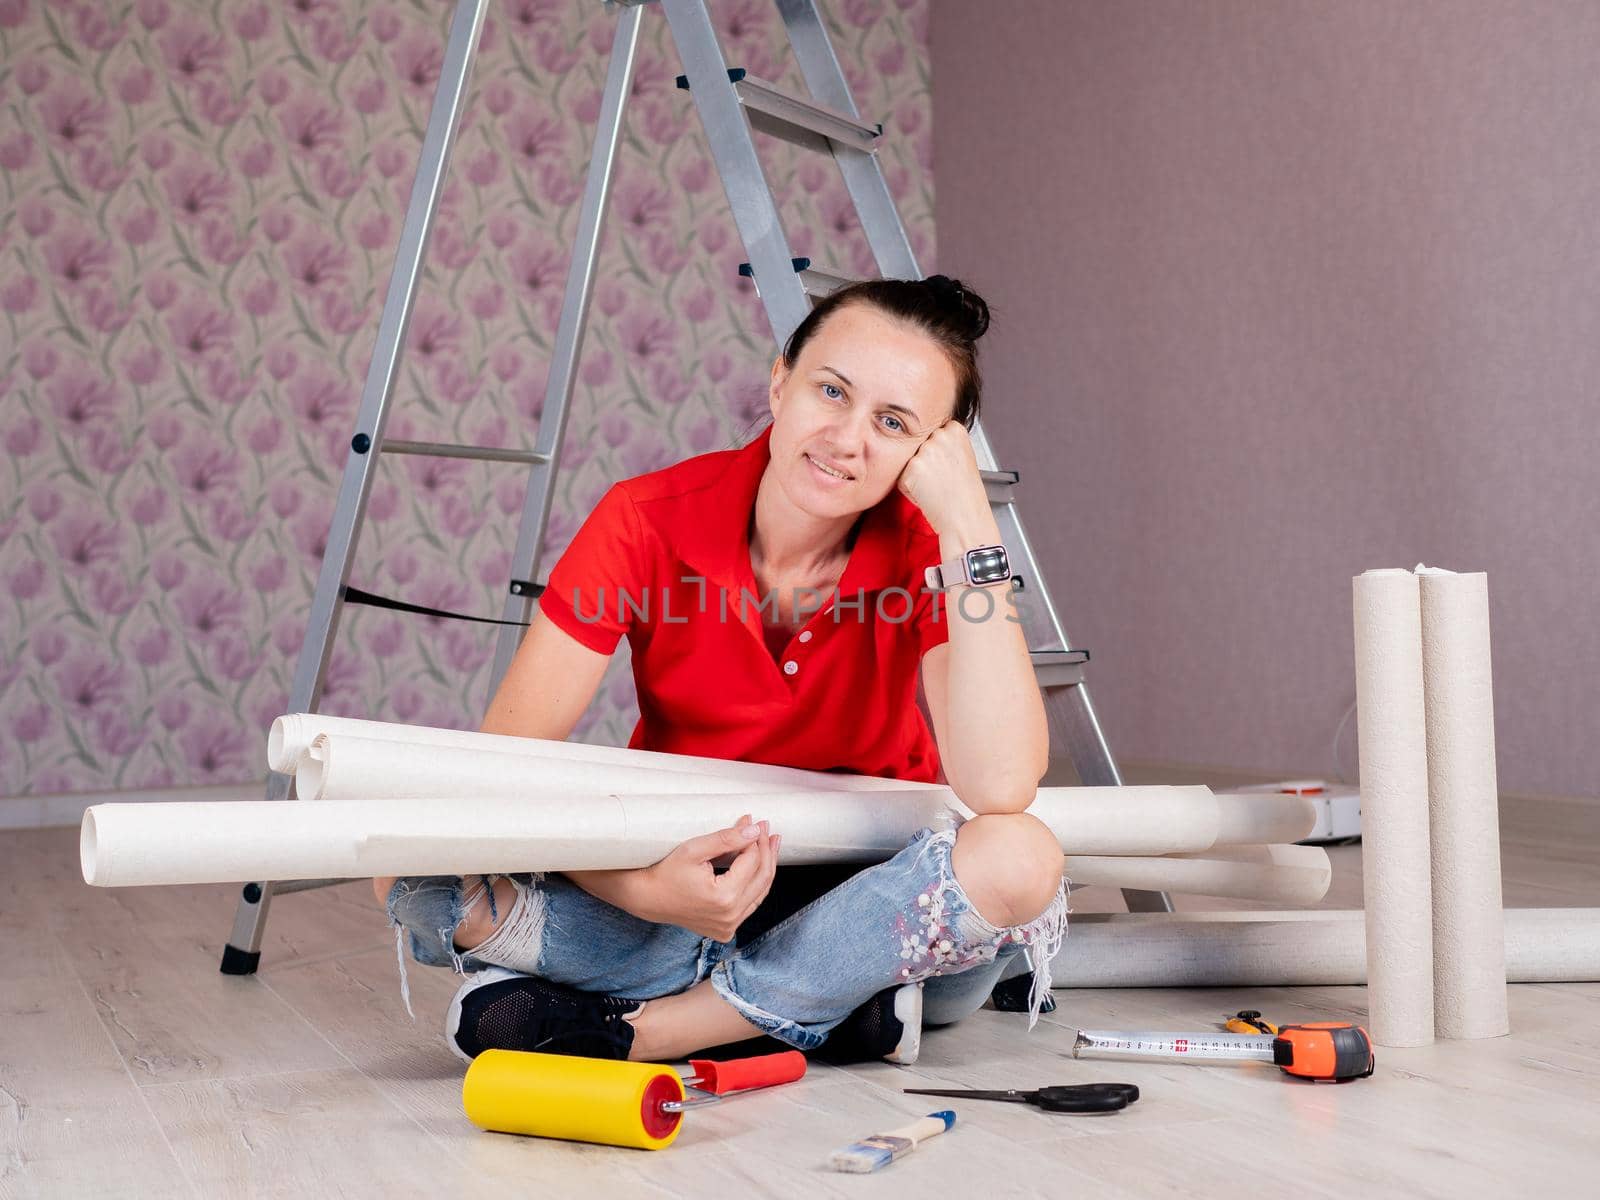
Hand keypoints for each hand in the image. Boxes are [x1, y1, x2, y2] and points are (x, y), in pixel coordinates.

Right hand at [641, 814, 779, 941]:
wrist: (649, 898)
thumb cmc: (667, 871)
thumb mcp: (694, 849)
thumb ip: (727, 839)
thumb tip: (754, 830)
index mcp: (724, 897)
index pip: (751, 862)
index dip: (754, 840)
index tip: (753, 822)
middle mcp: (730, 916)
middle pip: (761, 878)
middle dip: (767, 851)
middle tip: (766, 829)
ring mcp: (729, 926)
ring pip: (760, 892)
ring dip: (766, 867)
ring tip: (769, 844)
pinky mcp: (726, 930)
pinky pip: (750, 904)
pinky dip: (756, 884)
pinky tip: (758, 867)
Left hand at [895, 421, 990, 536]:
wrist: (965, 517)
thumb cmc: (966, 494)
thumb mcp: (963, 457)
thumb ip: (946, 444)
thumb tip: (926, 439)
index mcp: (956, 430)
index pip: (933, 433)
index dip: (938, 454)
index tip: (949, 466)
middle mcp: (940, 436)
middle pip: (920, 446)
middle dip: (925, 463)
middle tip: (942, 480)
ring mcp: (925, 450)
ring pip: (909, 461)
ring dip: (916, 476)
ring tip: (937, 487)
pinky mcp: (912, 467)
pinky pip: (902, 477)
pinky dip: (910, 489)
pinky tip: (928, 493)